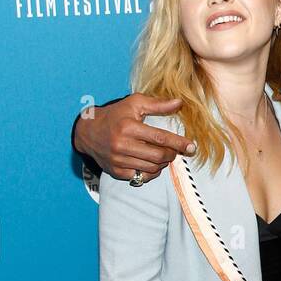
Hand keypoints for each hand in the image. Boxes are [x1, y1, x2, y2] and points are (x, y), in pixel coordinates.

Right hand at [74, 95, 193, 180]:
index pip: (159, 138)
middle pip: (158, 156)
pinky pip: (142, 177)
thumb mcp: (134, 103)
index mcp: (128, 127)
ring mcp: (118, 160)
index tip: (192, 146)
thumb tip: (179, 103)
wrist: (89, 132)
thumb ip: (158, 104)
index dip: (178, 143)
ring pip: (152, 168)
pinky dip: (152, 172)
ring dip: (162, 163)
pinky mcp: (116, 171)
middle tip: (174, 150)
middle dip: (171, 154)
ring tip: (163, 155)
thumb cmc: (116, 115)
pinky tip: (152, 163)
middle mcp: (122, 145)